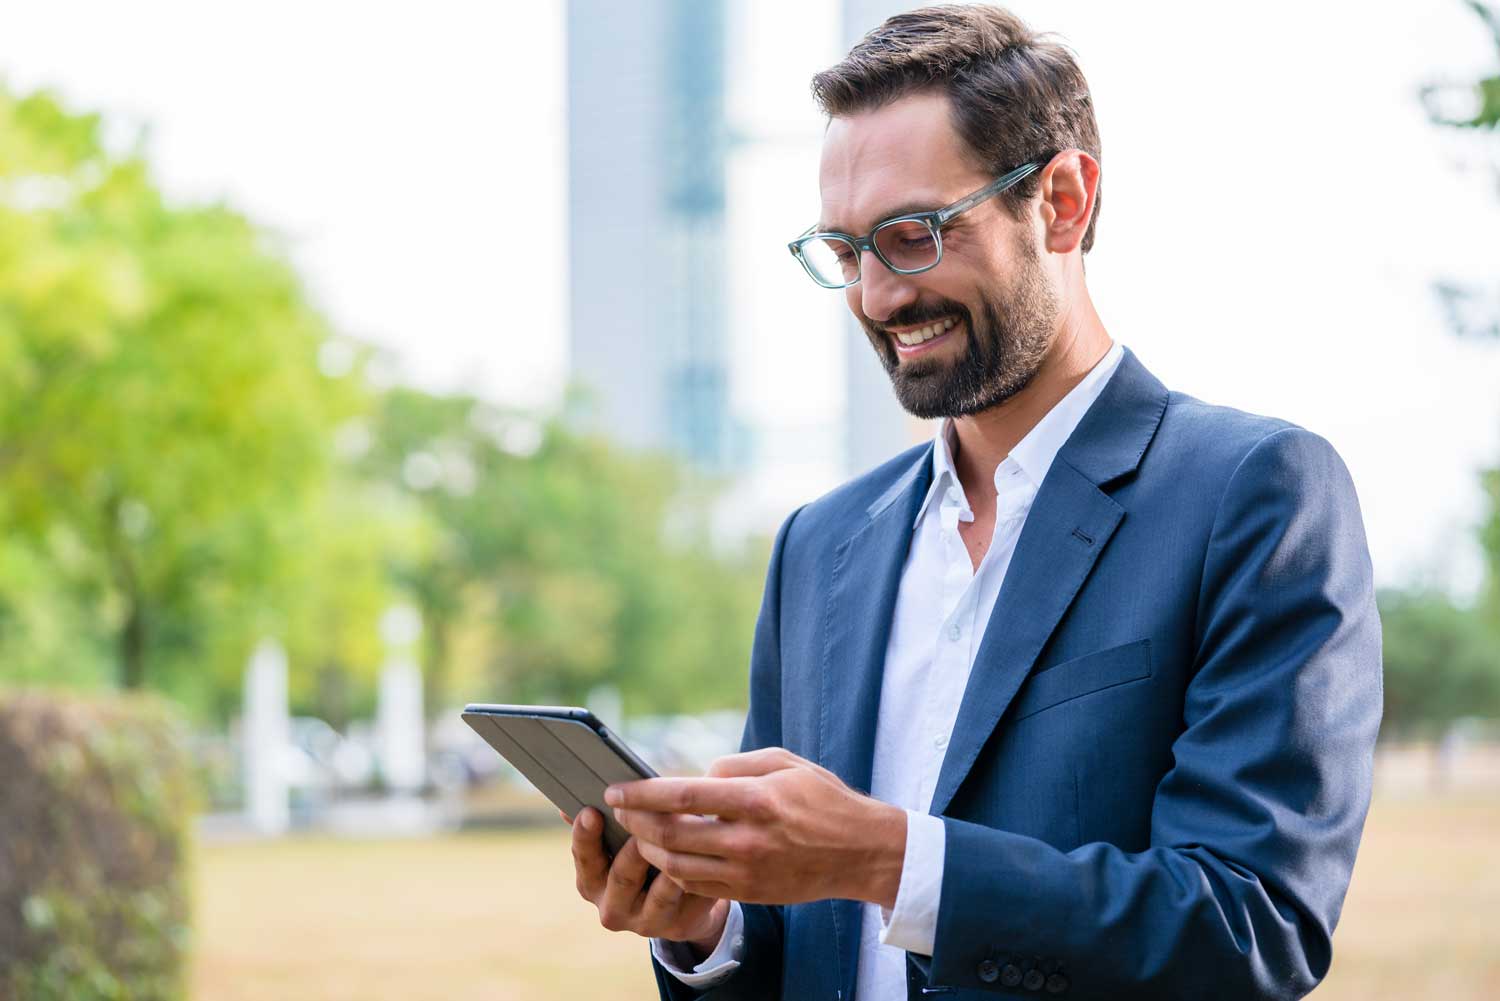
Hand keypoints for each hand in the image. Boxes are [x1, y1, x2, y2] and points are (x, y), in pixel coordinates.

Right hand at [565, 806, 729, 957]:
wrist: (680, 906)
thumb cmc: (644, 860)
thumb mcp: (620, 843)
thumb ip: (604, 824)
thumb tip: (567, 806)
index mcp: (591, 882)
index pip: (584, 858)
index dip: (586, 835)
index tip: (591, 811)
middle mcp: (612, 907)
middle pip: (623, 875)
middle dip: (636, 846)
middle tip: (647, 821)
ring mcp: (645, 922)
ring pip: (661, 891)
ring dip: (675, 862)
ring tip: (687, 834)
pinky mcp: (677, 926)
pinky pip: (690, 897)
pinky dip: (700, 874)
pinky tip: (710, 853)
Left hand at [604, 747, 907, 907]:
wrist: (861, 851)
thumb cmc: (822, 798)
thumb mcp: (785, 763)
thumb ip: (735, 766)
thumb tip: (696, 776)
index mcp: (756, 799)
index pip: (684, 795)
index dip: (642, 793)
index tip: (615, 789)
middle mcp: (748, 839)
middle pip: (672, 835)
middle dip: (636, 823)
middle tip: (618, 810)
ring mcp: (748, 871)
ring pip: (678, 867)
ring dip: (650, 851)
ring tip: (639, 833)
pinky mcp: (750, 893)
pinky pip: (698, 886)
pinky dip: (674, 871)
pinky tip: (667, 855)